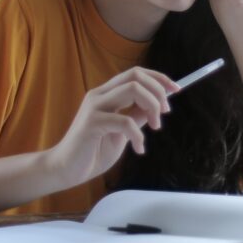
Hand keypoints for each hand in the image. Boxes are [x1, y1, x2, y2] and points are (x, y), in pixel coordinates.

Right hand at [45, 67, 178, 188]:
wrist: (66, 169)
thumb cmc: (92, 152)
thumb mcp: (121, 132)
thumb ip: (135, 116)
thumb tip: (156, 106)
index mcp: (106, 94)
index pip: (136, 73)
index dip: (159, 78)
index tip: (176, 90)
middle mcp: (99, 94)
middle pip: (136, 76)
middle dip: (158, 90)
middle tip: (165, 112)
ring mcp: (94, 106)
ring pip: (133, 89)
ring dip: (152, 106)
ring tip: (156, 127)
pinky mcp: (92, 123)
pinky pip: (125, 121)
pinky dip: (138, 135)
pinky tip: (139, 149)